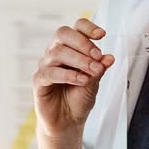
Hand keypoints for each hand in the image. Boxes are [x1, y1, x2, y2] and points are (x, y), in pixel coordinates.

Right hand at [33, 19, 113, 138]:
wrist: (68, 121)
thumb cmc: (79, 99)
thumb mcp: (95, 82)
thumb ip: (99, 69)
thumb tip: (109, 57)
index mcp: (71, 48)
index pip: (76, 27)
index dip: (88, 27)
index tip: (102, 35)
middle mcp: (56, 52)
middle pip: (63, 34)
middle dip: (83, 43)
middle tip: (97, 57)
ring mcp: (46, 65)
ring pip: (58, 52)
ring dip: (79, 61)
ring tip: (92, 72)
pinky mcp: (39, 80)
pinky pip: (50, 72)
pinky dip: (68, 75)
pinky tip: (81, 80)